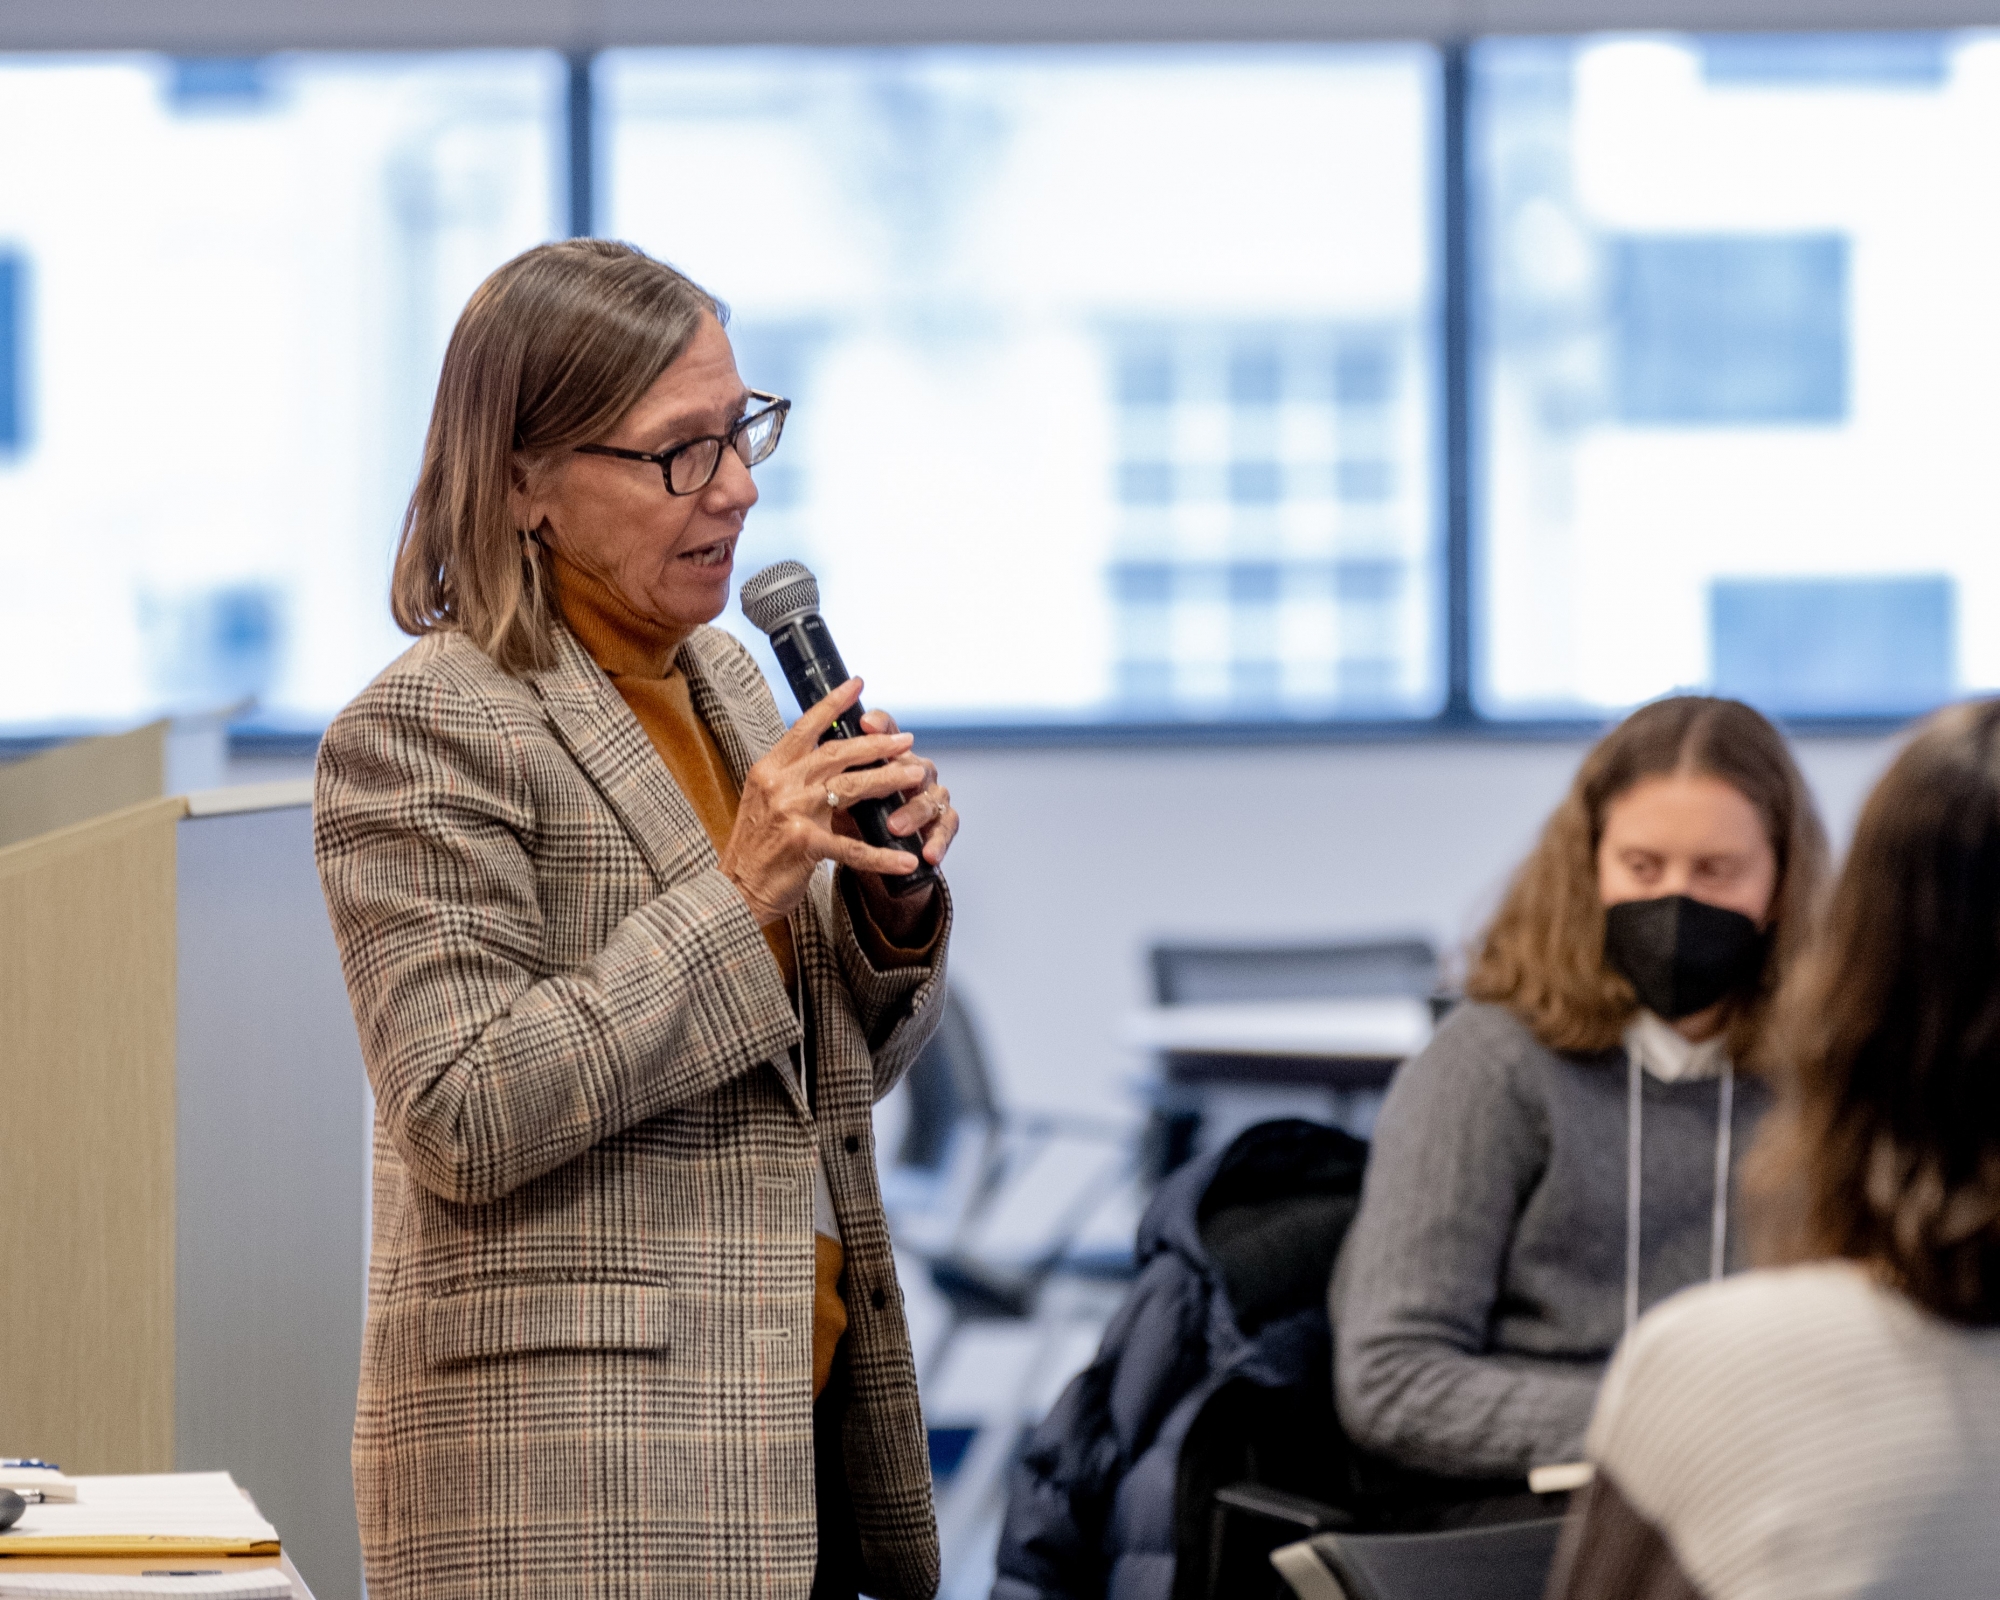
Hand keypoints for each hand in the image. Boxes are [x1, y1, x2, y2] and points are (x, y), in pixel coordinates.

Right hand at [719, 678, 930, 927]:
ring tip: (916, 775)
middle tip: (906, 739)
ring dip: (889, 779)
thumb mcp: (766, 799)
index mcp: (769, 769)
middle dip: (877, 744)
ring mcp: (792, 812)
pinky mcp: (804, 844)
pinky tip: (904, 859)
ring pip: (851, 787)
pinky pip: (853, 847)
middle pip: (838, 753)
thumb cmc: (755, 848)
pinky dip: (882, 856)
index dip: (833, 704)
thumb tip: (829, 755)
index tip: (858, 685)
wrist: (735, 890)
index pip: (805, 727)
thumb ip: (792, 777)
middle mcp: (780, 784)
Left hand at [837, 706, 956, 939]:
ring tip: (896, 828)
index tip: (864, 719)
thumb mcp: (834, 797)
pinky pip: (944, 830)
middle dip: (894, 772)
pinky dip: (936, 843)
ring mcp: (931, 797)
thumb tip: (802, 746)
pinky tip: (926, 856)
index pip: (885, 731)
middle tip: (886, 776)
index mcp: (888, 757)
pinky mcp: (942, 827)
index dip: (879, 724)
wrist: (869, 868)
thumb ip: (829, 772)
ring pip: (930, 797)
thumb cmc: (850, 827)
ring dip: (913, 812)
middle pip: (911, 762)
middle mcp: (915, 769)